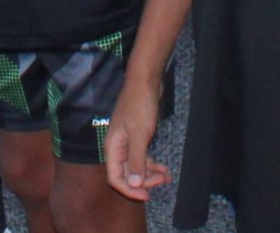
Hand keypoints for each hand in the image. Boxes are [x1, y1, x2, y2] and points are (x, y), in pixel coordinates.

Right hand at [103, 74, 170, 202]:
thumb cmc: (140, 106)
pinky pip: (142, 157)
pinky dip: (152, 164)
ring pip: (136, 167)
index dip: (129, 190)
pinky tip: (164, 169)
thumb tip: (133, 184)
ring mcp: (127, 142)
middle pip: (126, 174)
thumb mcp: (140, 135)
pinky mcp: (137, 137)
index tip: (147, 196)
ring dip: (150, 174)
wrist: (145, 82)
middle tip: (161, 181)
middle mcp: (117, 147)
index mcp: (113, 147)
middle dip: (143, 181)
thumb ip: (136, 160)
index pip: (115, 178)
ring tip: (166, 176)